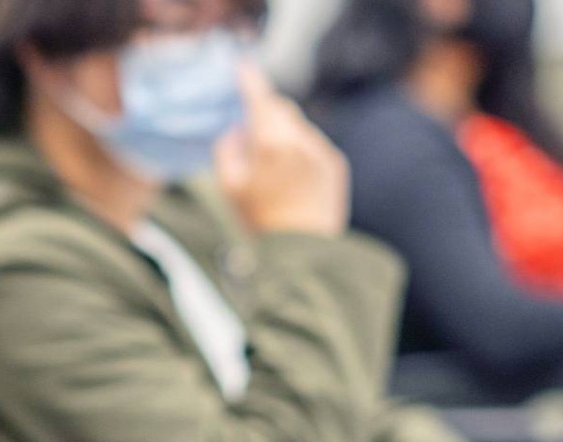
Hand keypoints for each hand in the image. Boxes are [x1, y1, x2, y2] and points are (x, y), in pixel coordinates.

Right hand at [213, 63, 348, 235]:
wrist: (302, 252)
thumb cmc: (259, 220)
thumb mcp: (228, 186)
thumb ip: (227, 149)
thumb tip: (237, 130)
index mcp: (270, 143)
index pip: (259, 99)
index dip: (250, 81)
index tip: (243, 68)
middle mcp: (299, 140)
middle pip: (280, 108)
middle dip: (266, 111)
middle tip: (252, 131)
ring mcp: (321, 151)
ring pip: (298, 126)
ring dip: (284, 133)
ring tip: (273, 168)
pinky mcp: (335, 164)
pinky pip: (313, 144)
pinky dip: (300, 149)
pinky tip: (292, 178)